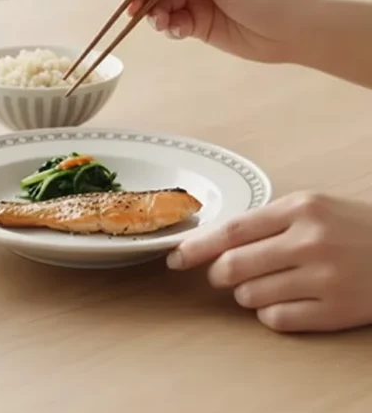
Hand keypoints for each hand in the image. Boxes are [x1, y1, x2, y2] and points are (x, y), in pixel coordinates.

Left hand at [167, 192, 371, 332]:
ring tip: (273, 282)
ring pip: (249, 296)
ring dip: (248, 294)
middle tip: (225, 274)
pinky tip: (290, 300)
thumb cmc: (352, 228)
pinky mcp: (335, 311)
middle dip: (218, 274)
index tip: (176, 258)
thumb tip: (212, 244)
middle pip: (232, 267)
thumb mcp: (312, 208)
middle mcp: (309, 241)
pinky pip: (275, 319)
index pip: (231, 231)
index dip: (197, 248)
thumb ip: (266, 222)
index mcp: (300, 209)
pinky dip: (271, 313)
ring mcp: (324, 278)